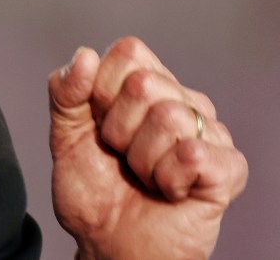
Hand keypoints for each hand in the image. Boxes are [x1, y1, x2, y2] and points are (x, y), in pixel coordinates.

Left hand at [48, 37, 246, 259]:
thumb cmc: (93, 191)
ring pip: (170, 117)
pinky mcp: (228, 168)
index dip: (101, 91)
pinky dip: (168, 179)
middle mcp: (182, 100)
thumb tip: (84, 55)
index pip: (129, 52)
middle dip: (117, 129)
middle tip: (122, 156)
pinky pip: (193, 154)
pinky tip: (169, 192)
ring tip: (144, 176)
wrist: (108, 245)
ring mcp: (210, 133)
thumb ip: (64, 92)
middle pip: (144, 83)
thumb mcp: (64, 135)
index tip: (98, 126)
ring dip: (142, 159)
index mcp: (145, 84)